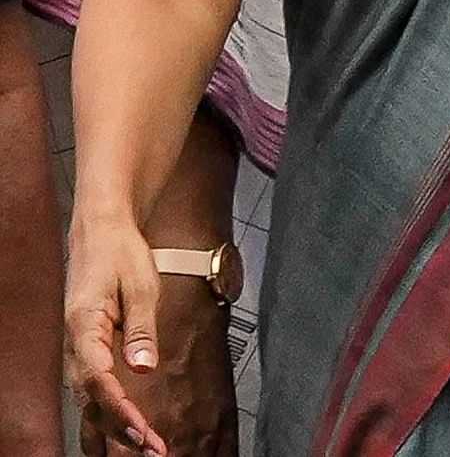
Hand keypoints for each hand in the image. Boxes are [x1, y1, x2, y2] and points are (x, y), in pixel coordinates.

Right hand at [62, 220, 159, 455]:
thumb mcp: (141, 285)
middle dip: (122, 430)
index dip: (120, 410)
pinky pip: (92, 391)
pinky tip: (120, 436)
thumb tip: (144, 368)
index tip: (143, 432)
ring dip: (114, 428)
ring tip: (143, 450)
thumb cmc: (121, 254)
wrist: (100, 233)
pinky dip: (106, 415)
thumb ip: (143, 329)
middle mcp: (75, 345)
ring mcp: (77, 350)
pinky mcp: (86, 351)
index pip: (99, 381)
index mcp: (84, 328)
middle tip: (154, 451)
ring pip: (90, 400)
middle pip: (93, 399)